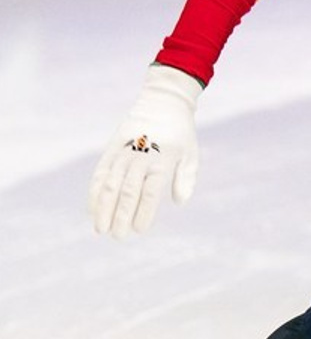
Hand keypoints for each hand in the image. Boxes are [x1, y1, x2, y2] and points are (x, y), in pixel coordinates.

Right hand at [89, 64, 203, 237]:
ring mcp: (124, 152)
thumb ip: (186, 178)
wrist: (162, 102)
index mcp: (162, 160)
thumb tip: (178, 202)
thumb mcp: (191, 153)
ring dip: (103, 208)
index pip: (150, 192)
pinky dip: (94, 192)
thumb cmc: (181, 133)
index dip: (143, 212)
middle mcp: (141, 156)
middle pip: (127, 191)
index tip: (139, 230)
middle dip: (121, 216)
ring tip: (100, 229)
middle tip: (118, 236)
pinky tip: (92, 209)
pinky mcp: (111, 148)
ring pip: (109, 184)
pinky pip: (100, 173)